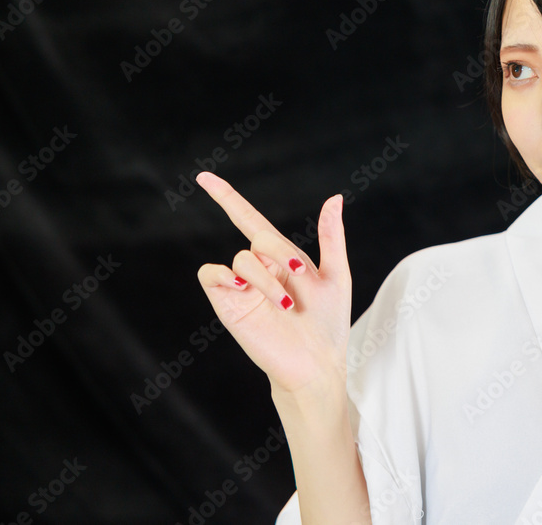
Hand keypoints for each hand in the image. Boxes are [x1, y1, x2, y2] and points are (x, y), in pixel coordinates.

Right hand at [195, 172, 352, 402]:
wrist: (317, 365)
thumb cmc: (328, 324)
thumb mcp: (337, 275)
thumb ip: (332, 236)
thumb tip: (334, 197)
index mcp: (282, 257)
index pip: (250, 219)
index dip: (227, 197)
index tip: (204, 176)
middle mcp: (259, 269)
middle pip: (257, 236)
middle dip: (281, 251)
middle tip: (301, 275)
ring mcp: (241, 287)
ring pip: (241, 258)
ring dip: (266, 278)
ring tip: (286, 306)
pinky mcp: (229, 305)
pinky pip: (211, 275)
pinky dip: (224, 275)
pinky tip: (244, 290)